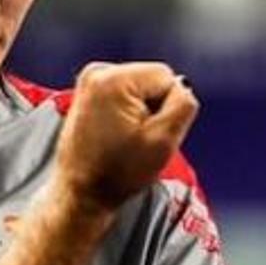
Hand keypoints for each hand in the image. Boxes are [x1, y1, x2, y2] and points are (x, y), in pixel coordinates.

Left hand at [53, 62, 197, 212]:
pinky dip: (127, 112)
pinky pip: (125, 94)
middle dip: (153, 108)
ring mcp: (88, 81)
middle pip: (152, 80)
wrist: (82, 192)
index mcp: (113, 80)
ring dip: (141, 111)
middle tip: (136, 138)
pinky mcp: (87, 93)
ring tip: (125, 138)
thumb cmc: (117, 173)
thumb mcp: (163, 141)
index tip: (148, 133)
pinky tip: (116, 134)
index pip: (167, 77)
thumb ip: (184, 106)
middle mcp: (96, 72)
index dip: (168, 108)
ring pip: (140, 87)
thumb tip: (183, 86)